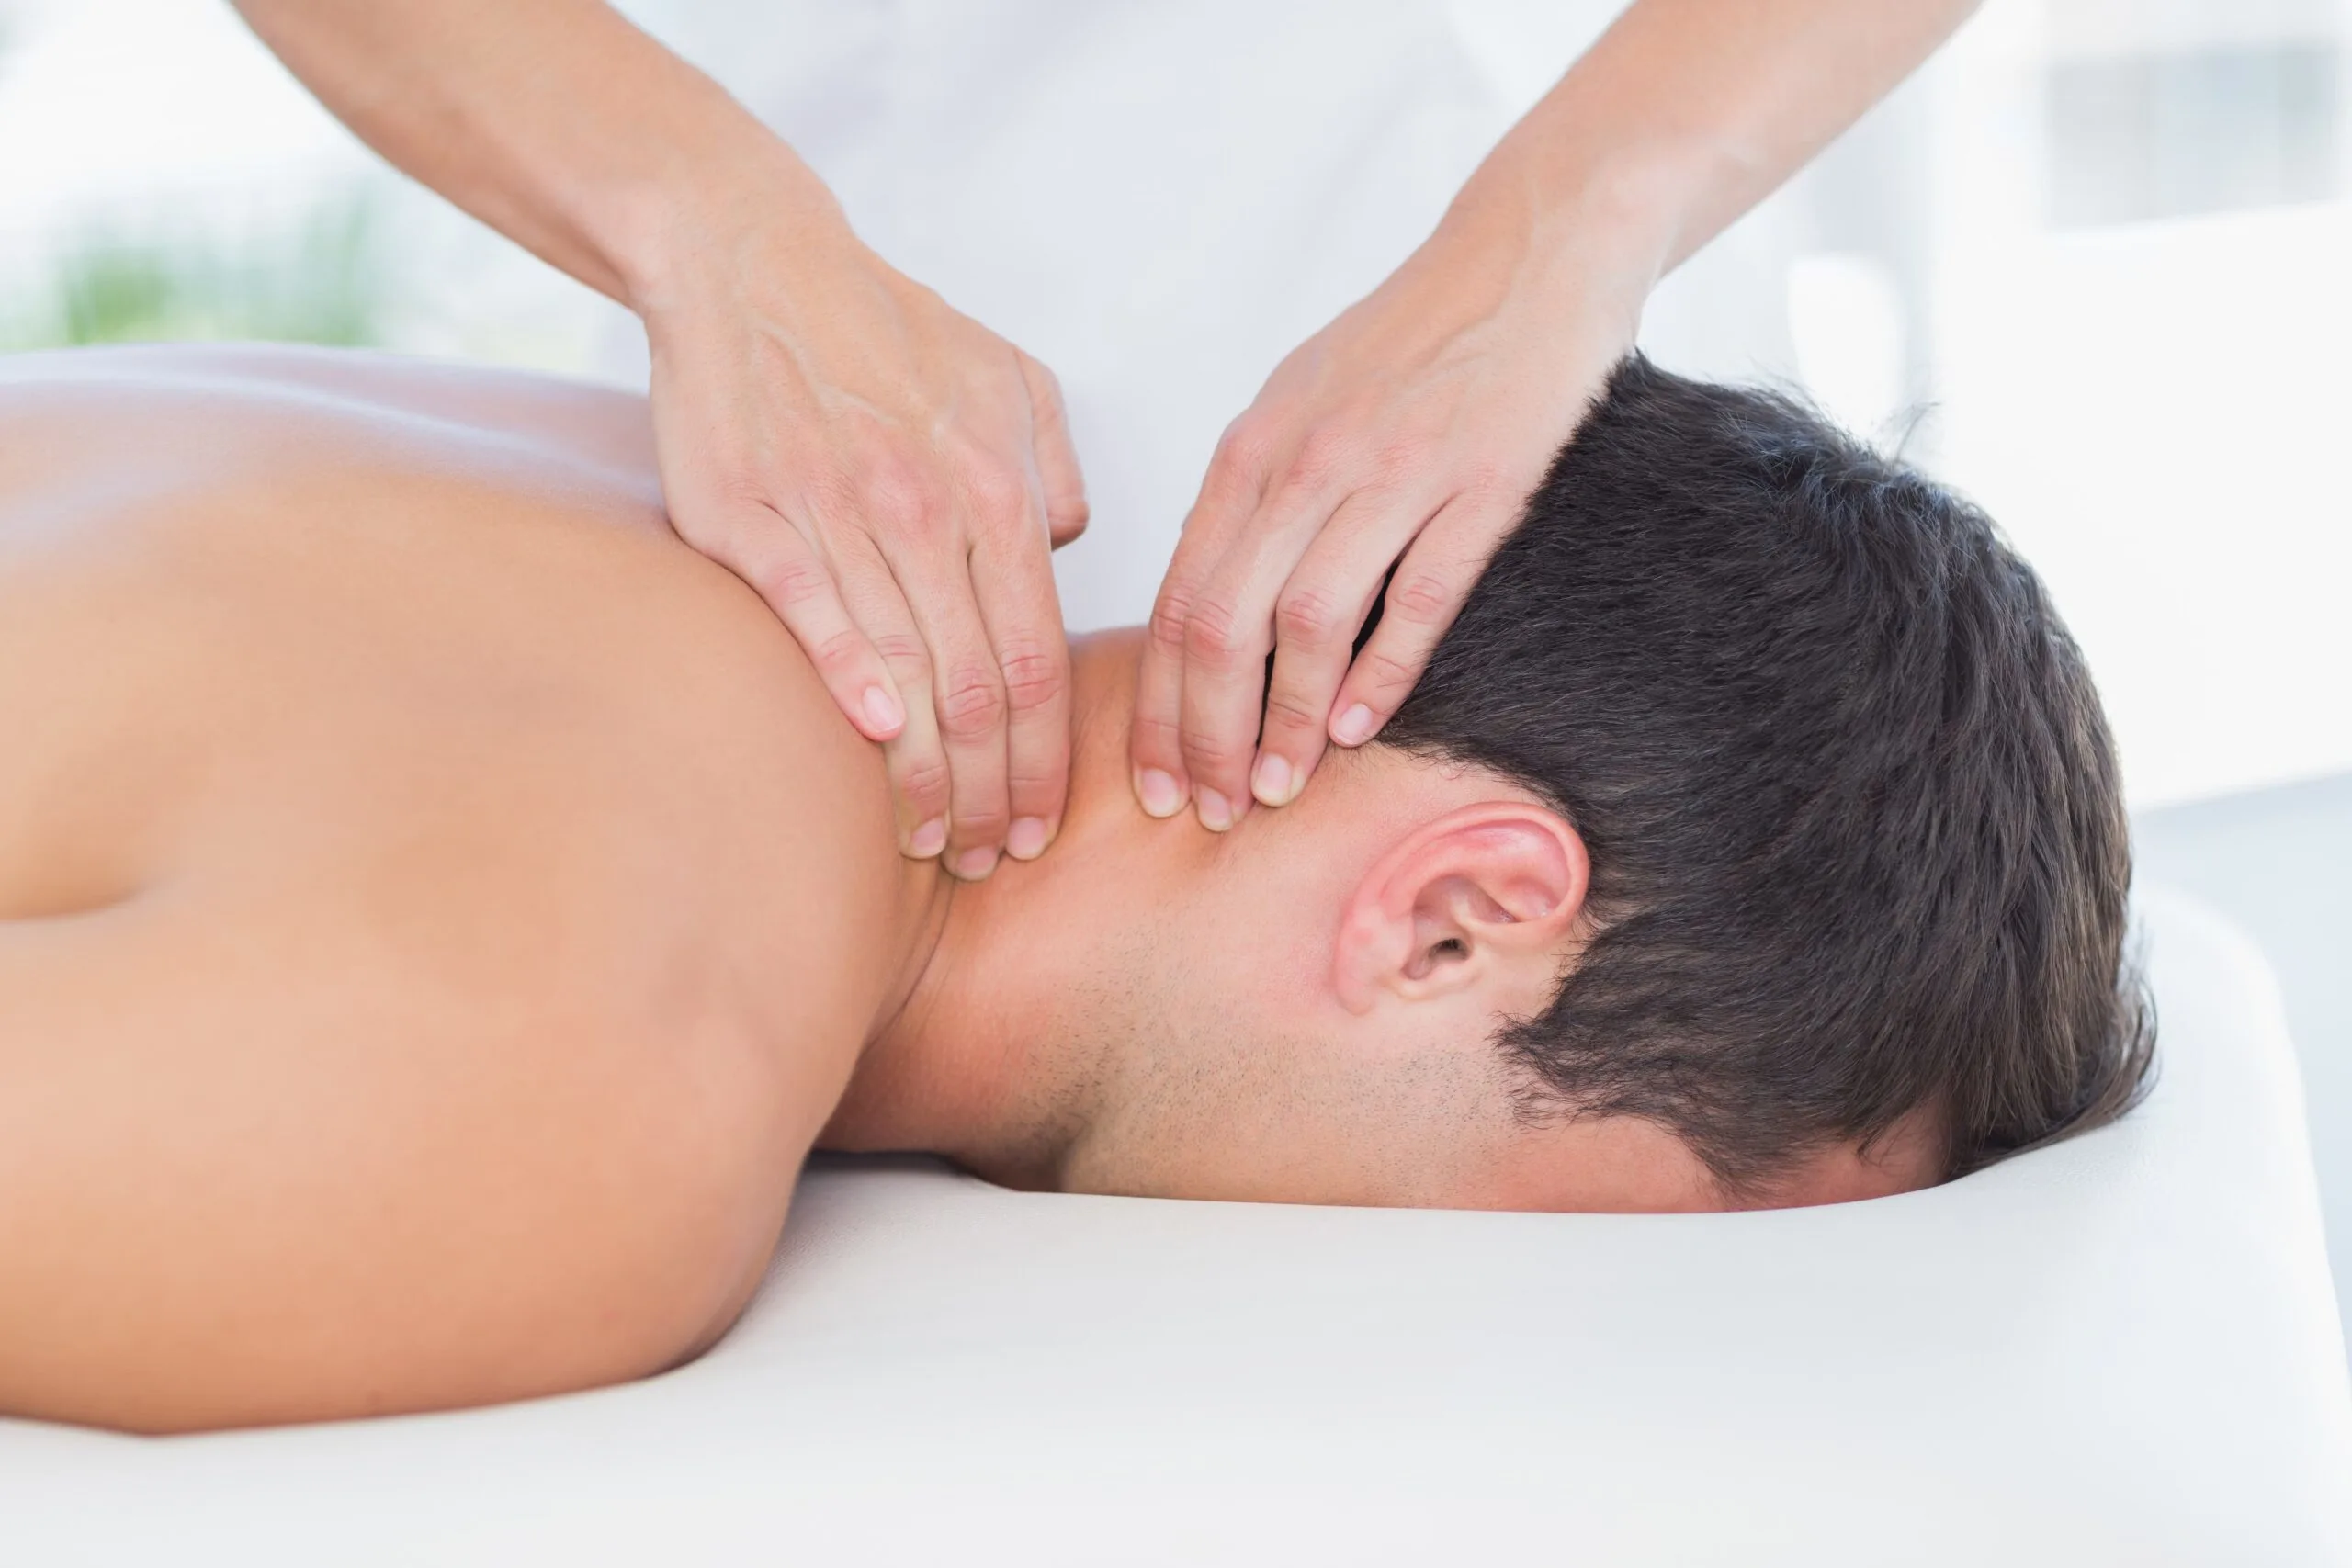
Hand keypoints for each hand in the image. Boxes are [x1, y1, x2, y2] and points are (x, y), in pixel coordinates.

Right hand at [641, 185, 1087, 879]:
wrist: (750, 262)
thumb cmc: (888, 332)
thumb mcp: (1010, 381)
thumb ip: (1054, 471)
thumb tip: (1065, 549)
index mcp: (997, 490)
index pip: (1040, 659)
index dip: (1048, 758)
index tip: (1048, 825)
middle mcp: (927, 508)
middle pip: (982, 688)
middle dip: (998, 793)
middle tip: (1000, 859)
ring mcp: (836, 512)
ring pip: (902, 671)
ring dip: (927, 774)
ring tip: (938, 841)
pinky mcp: (750, 515)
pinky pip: (811, 613)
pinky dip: (848, 683)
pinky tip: (873, 745)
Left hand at [1132, 199, 1652, 829]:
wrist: (1528, 251)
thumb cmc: (1408, 338)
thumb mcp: (1299, 401)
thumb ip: (1251, 495)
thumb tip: (1206, 599)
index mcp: (1253, 448)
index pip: (1177, 599)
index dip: (1159, 704)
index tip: (1154, 780)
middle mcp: (1308, 461)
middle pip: (1224, 624)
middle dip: (1205, 734)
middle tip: (1208, 812)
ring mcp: (1395, 472)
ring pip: (1308, 624)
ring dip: (1286, 722)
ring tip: (1277, 789)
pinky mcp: (1482, 483)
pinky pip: (1417, 598)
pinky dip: (1381, 673)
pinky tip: (1358, 730)